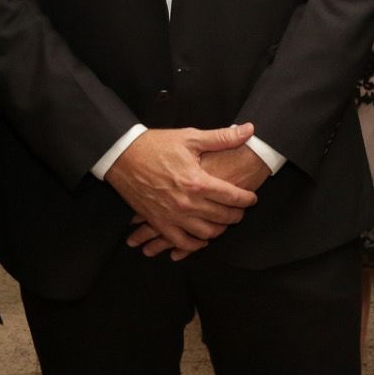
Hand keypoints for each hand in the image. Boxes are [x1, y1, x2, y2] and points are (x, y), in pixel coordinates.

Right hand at [105, 124, 258, 259]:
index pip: (233, 197)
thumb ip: (222, 137)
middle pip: (223, 217)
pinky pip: (182, 243)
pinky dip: (195, 244)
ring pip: (207, 233)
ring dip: (219, 229)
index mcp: (197, 182)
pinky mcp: (159, 222)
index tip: (251, 198)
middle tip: (240, 209)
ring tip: (223, 221)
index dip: (247, 199)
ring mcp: (173, 215)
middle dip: (237, 214)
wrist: (123, 155)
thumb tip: (249, 130)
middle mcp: (188, 203)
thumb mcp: (189, 138)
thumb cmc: (155, 145)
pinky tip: (202, 238)